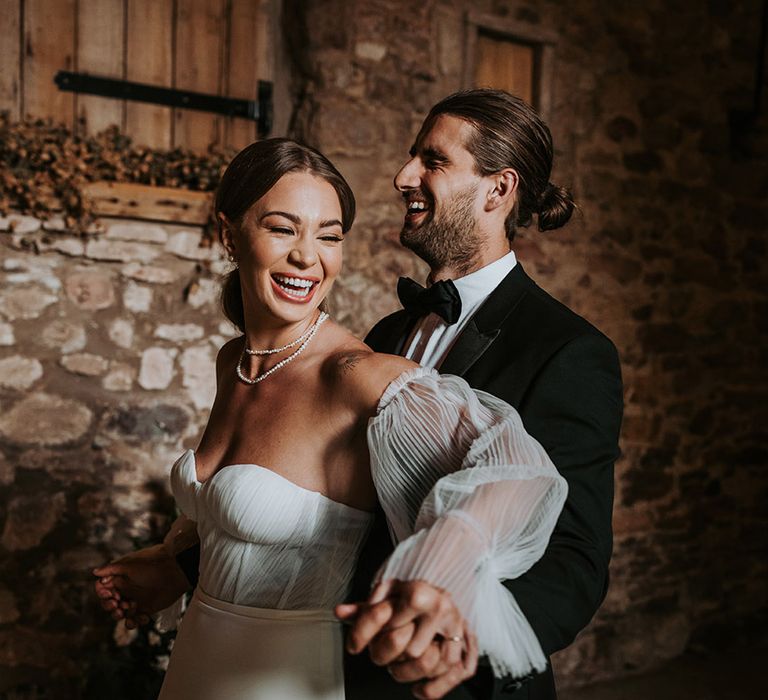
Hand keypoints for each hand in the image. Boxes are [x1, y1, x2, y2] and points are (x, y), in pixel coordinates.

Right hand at [93, 544, 190, 628]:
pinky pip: (135, 619)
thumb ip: (112, 569)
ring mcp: (136, 599)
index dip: (103, 594)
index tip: (109, 594)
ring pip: (121, 613)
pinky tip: (142, 618)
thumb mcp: (130, 564)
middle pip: (110, 604)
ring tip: (128, 611)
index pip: (104, 590)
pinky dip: (135, 622)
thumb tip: (95, 572)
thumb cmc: (152, 564)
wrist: (175, 570)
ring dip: (120, 616)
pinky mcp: (146, 608)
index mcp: (120, 578)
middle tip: (118, 605)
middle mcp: (126, 590)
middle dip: (110, 607)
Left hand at [336, 579, 478, 697]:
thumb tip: (340, 612)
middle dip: (388, 656)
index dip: (371, 633)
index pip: (391, 620)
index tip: (356, 644)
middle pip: (410, 650)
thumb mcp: (386, 594)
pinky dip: (432, 688)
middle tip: (380, 654)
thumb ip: (365, 607)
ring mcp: (457, 631)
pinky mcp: (466, 649)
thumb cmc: (410, 594)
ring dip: (406, 674)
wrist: (441, 592)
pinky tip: (418, 688)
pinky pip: (451, 677)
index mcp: (420, 592)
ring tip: (396, 668)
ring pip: (430, 666)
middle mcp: (442, 611)